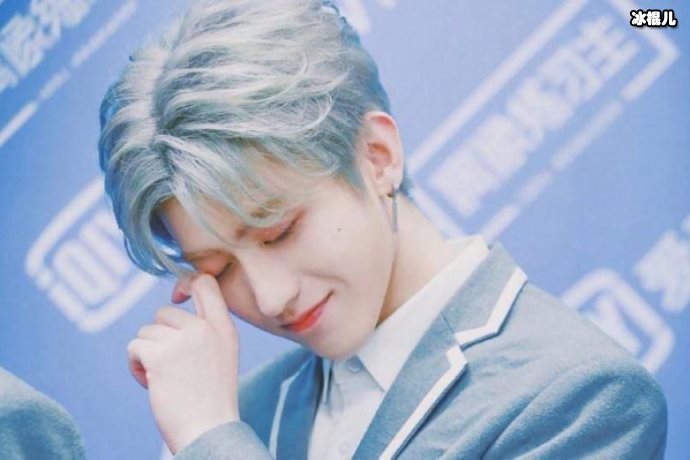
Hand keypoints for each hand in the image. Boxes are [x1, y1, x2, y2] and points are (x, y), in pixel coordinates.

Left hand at [127, 274, 239, 453]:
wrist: (209, 430)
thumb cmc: (211, 400)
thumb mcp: (221, 355)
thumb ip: (205, 332)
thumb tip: (169, 314)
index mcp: (224, 328)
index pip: (205, 283)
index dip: (185, 282)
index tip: (176, 296)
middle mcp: (205, 328)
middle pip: (164, 312)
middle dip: (158, 336)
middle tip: (169, 365)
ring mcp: (183, 340)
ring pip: (146, 332)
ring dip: (146, 354)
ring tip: (161, 379)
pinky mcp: (160, 355)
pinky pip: (134, 347)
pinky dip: (136, 365)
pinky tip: (150, 382)